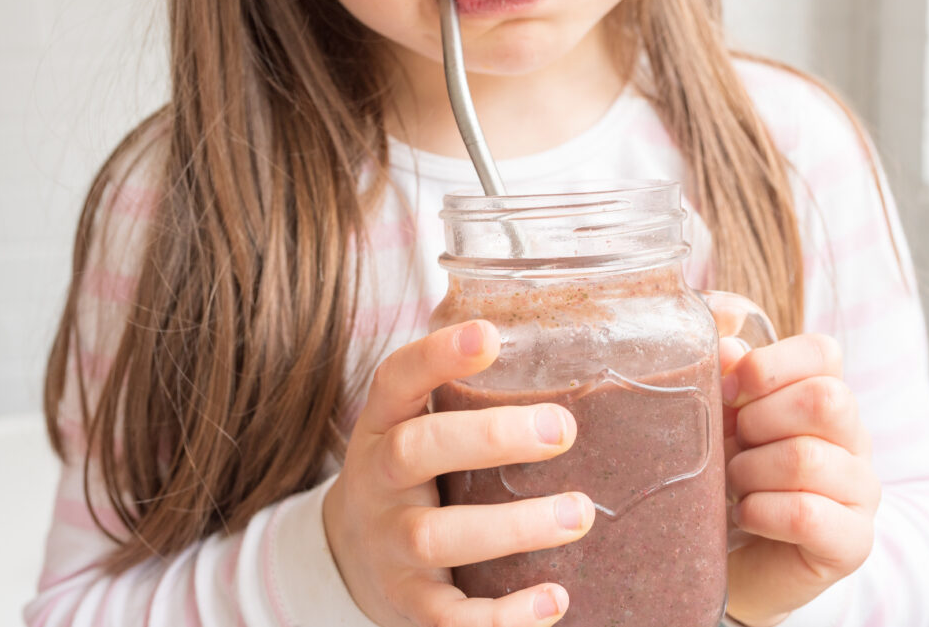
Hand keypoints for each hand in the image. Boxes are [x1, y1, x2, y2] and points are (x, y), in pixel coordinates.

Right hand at [322, 320, 594, 626]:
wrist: (349, 554)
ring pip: (438, 536)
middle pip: (415, 450)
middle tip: (562, 429)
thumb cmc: (411, 472)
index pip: (396, 378)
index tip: (490, 336)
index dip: (437, 355)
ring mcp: (389, 543)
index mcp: (383, 424)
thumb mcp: (417, 423)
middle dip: (489, 438)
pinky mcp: (409, 601)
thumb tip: (552, 330)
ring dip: (513, 526)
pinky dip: (501, 616)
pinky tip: (555, 599)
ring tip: (579, 513)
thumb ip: (465, 391)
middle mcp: (377, 480)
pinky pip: (449, 616)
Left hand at [719, 334, 880, 626]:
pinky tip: (747, 514)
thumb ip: (728, 377)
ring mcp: (861, 491)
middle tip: (735, 445)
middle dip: (759, 420)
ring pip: (806, 458)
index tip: (730, 390)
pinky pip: (804, 514)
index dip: (768, 365)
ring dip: (749, 471)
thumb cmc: (732, 476)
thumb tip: (730, 348)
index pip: (822, 352)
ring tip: (735, 484)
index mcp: (826, 397)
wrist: (734, 556)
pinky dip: (759, 511)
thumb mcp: (722, 419)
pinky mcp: (852, 541)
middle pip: (825, 399)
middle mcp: (855, 439)